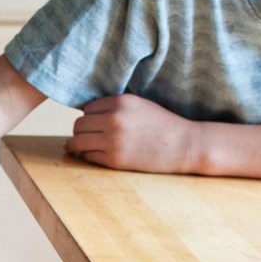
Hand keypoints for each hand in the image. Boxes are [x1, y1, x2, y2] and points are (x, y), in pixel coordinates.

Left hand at [65, 94, 198, 173]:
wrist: (184, 146)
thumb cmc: (161, 125)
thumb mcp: (139, 105)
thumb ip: (114, 107)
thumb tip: (84, 113)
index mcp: (120, 102)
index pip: (87, 109)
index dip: (89, 118)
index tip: (94, 125)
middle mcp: (114, 119)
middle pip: (78, 125)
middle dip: (81, 132)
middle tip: (86, 137)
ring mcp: (113, 140)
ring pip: (77, 141)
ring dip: (76, 145)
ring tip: (77, 148)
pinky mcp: (114, 159)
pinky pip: (87, 156)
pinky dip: (87, 156)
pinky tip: (93, 156)